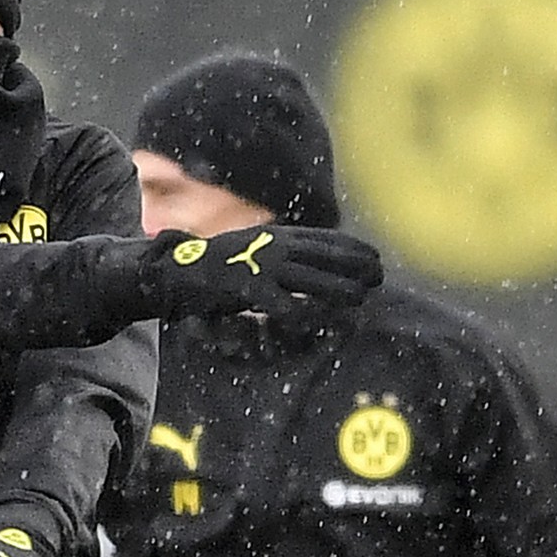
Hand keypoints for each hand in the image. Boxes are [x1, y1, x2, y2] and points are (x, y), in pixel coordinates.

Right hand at [139, 224, 381, 317]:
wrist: (178, 269)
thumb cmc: (221, 263)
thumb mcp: (258, 248)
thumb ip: (286, 253)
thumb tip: (317, 264)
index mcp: (279, 236)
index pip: (326, 239)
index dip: (354, 249)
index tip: (375, 259)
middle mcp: (274, 247)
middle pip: (325, 256)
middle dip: (354, 266)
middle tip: (378, 278)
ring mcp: (261, 266)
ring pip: (310, 278)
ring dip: (338, 288)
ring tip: (359, 298)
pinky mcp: (246, 288)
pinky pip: (280, 303)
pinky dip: (298, 312)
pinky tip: (312, 320)